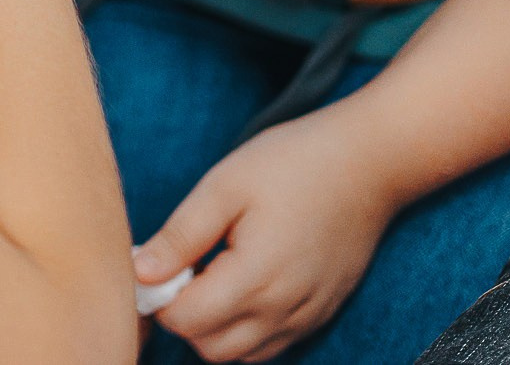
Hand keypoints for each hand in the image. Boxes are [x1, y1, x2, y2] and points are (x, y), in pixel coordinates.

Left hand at [132, 107, 404, 361]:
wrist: (368, 163)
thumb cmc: (292, 164)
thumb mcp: (225, 185)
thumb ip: (181, 235)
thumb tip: (141, 273)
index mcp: (256, 277)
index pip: (185, 322)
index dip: (159, 296)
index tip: (158, 262)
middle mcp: (284, 310)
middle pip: (210, 348)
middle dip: (184, 316)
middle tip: (186, 266)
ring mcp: (306, 317)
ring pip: (241, 354)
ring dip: (215, 327)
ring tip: (216, 271)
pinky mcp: (320, 315)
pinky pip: (272, 345)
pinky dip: (247, 329)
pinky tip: (245, 283)